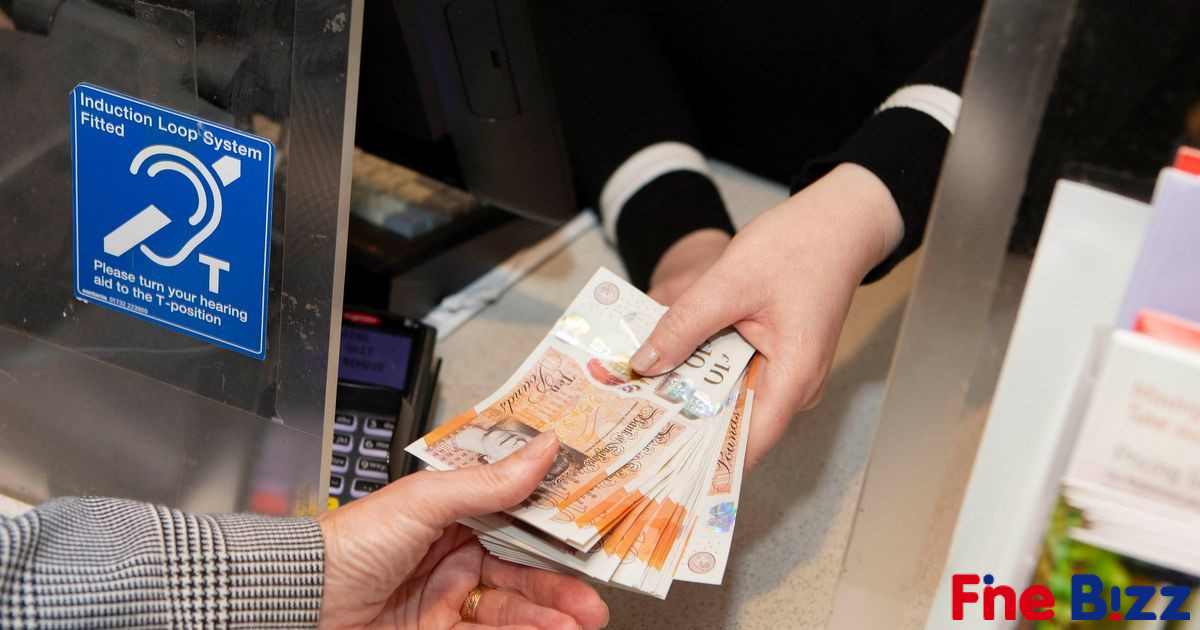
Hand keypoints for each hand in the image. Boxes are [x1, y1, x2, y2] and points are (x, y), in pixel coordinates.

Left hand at [318, 432, 608, 629]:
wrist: (298, 602)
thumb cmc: (349, 543)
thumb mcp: (425, 501)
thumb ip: (489, 482)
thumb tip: (541, 447)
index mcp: (451, 513)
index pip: (517, 518)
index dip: (555, 527)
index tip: (592, 532)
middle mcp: (453, 554)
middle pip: (522, 569)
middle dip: (561, 583)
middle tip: (593, 595)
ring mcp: (447, 598)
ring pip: (512, 607)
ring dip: (549, 614)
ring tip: (580, 621)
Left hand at [634, 163, 903, 470]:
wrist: (838, 220)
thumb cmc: (798, 245)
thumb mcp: (728, 282)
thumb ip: (684, 325)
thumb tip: (644, 364)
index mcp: (794, 377)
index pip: (745, 444)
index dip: (700, 458)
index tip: (654, 461)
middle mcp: (794, 387)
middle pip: (732, 425)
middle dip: (684, 425)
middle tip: (629, 424)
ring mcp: (787, 375)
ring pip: (730, 401)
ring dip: (690, 397)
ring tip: (638, 397)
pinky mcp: (776, 360)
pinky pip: (734, 379)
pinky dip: (703, 374)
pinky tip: (668, 366)